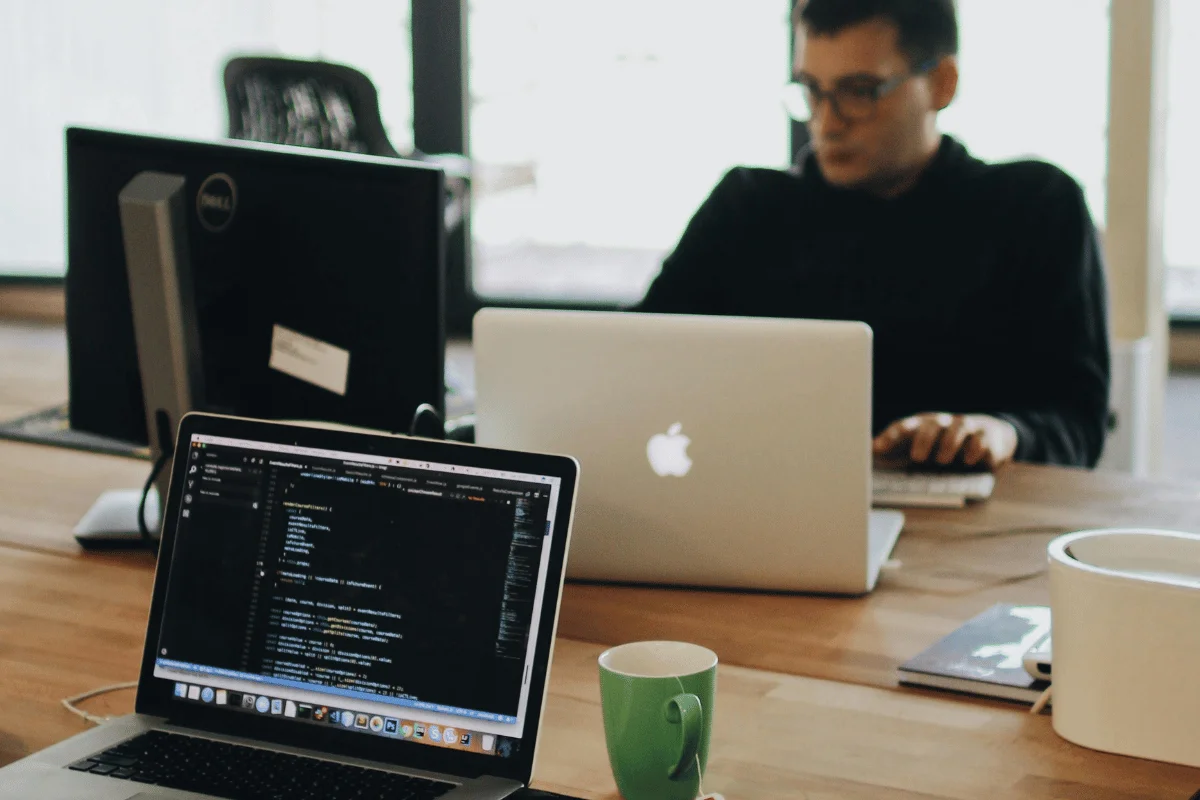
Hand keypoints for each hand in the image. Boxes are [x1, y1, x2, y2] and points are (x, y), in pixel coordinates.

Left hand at [872, 413, 1017, 470]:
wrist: (987, 437)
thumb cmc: (943, 446)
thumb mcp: (918, 449)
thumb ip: (893, 452)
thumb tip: (865, 455)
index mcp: (921, 426)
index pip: (903, 427)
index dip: (889, 437)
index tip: (876, 449)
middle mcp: (942, 423)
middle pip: (932, 424)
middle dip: (923, 440)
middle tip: (917, 458)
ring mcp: (965, 427)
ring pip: (959, 426)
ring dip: (950, 443)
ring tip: (942, 460)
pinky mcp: (986, 436)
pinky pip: (982, 439)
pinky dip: (975, 449)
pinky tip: (970, 460)